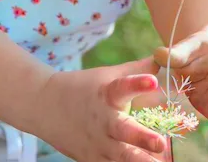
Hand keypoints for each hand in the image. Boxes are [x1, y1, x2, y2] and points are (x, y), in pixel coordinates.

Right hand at [34, 57, 171, 161]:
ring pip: (120, 157)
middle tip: (161, 142)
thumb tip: (162, 57)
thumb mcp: (107, 75)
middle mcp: (103, 120)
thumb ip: (135, 69)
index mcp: (106, 94)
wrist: (45, 106)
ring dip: (139, 161)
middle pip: (122, 130)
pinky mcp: (94, 160)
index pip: (122, 87)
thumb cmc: (83, 88)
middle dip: (142, 137)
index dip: (137, 83)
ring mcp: (98, 144)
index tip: (153, 80)